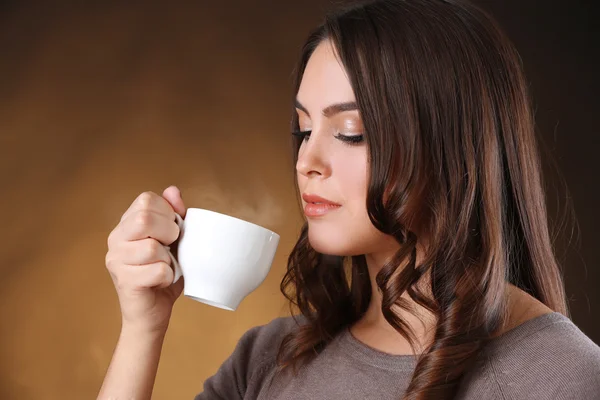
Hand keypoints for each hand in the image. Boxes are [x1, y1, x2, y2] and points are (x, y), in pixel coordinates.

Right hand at [105, 186, 185, 333]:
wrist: (153, 313)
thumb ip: (173, 214)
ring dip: (168, 259)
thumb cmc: (163, 274)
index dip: (167, 212)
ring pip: (153, 248)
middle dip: (169, 232)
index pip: (146, 200)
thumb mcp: (173, 240)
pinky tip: (161, 281)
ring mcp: (116, 261)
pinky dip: (169, 276)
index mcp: (125, 225)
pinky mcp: (125, 281)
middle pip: (145, 219)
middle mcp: (115, 240)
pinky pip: (158, 270)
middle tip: (171, 247)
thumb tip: (173, 190)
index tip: (173, 229)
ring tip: (164, 267)